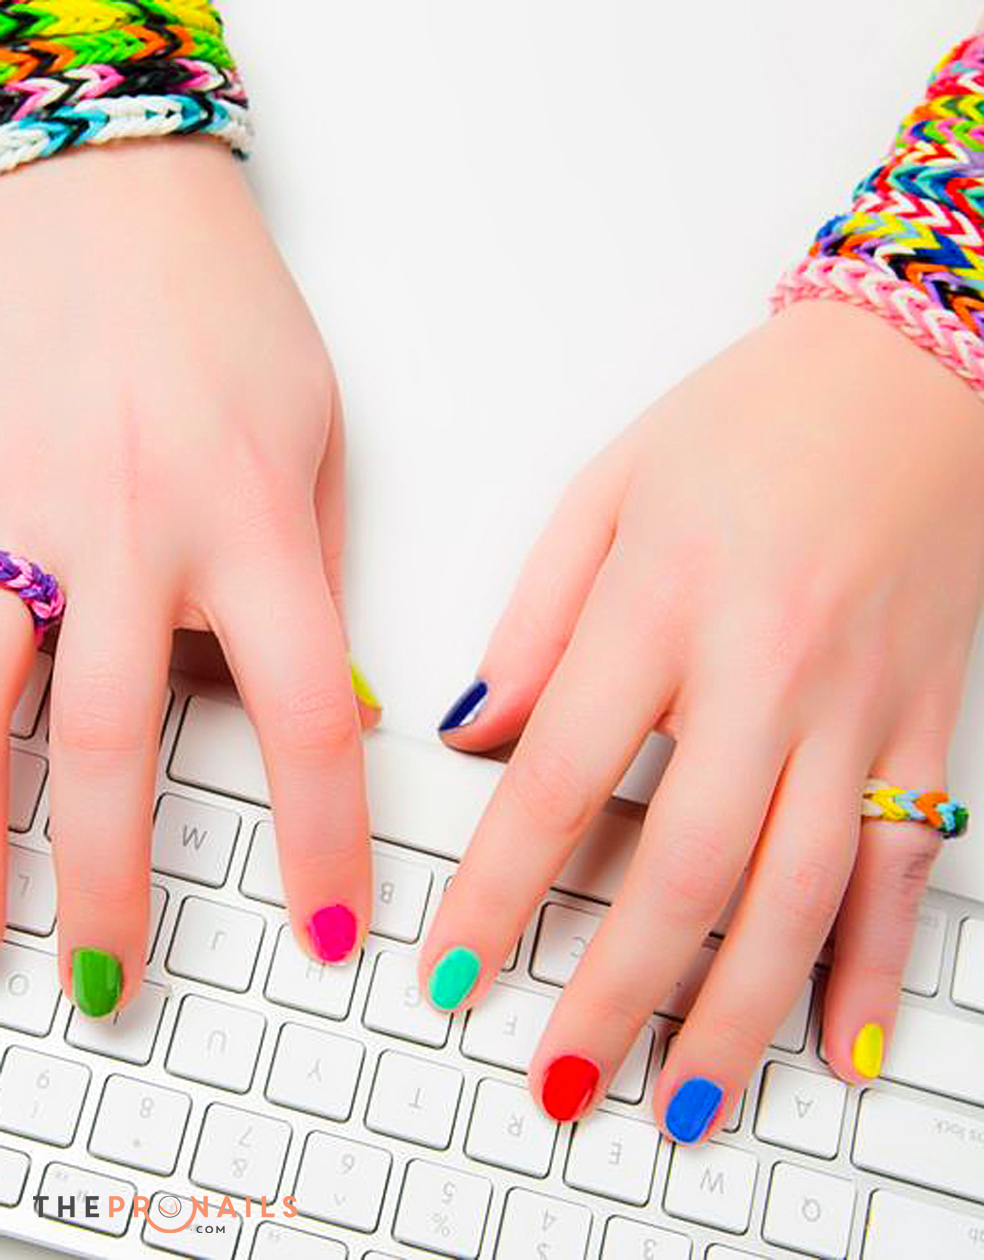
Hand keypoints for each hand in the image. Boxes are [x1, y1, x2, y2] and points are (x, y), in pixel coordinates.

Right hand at [0, 139, 377, 1016]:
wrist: (107, 187)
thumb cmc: (229, 314)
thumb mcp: (320, 443)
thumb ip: (317, 582)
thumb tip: (341, 705)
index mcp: (255, 523)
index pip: (308, 722)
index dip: (322, 846)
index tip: (330, 930)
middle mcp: (134, 531)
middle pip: (119, 746)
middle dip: (111, 887)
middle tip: (110, 982)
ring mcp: (23, 511)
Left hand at [422, 300, 983, 1139]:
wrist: (910, 367)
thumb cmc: (748, 420)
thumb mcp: (607, 491)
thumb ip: (536, 623)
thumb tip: (474, 737)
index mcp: (663, 601)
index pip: (558, 781)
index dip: (500, 893)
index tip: (457, 973)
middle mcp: (765, 666)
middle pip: (681, 865)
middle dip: (612, 993)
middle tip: (557, 1081)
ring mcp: (859, 703)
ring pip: (798, 891)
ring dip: (735, 1015)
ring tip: (680, 1105)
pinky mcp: (928, 721)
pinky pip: (909, 863)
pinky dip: (875, 962)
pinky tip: (837, 1040)